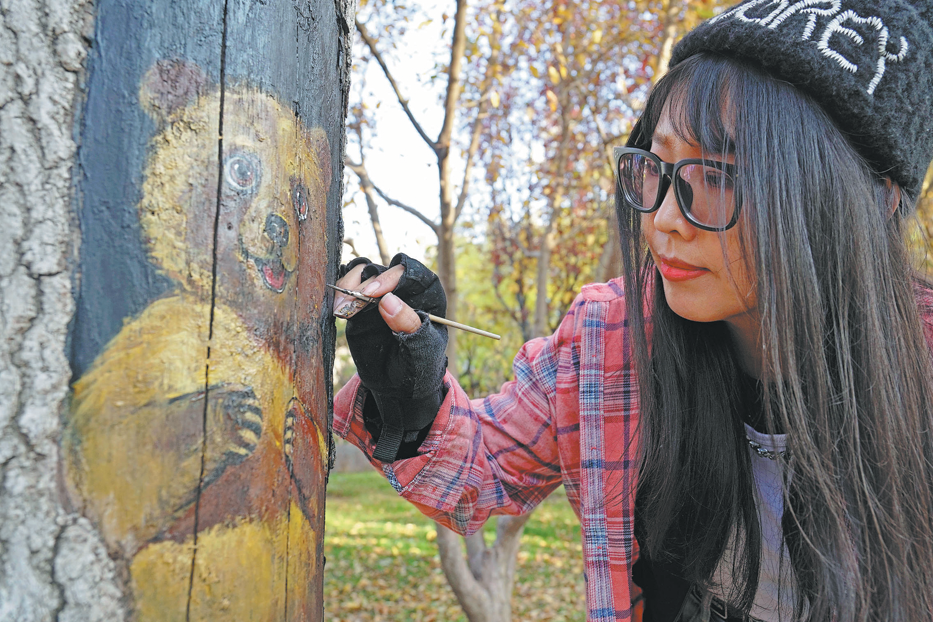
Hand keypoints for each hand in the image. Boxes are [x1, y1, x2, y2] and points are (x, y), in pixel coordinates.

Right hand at [333, 254, 447, 461]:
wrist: (398, 384)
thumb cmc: (418, 365)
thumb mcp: (420, 350)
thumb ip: (408, 324)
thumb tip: (388, 300)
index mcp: (427, 294)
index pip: (411, 272)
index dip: (392, 278)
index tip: (374, 293)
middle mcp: (403, 289)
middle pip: (383, 269)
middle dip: (366, 281)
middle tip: (355, 300)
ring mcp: (380, 295)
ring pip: (363, 273)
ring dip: (350, 285)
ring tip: (342, 309)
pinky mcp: (360, 303)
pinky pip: (348, 287)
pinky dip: (340, 292)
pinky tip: (339, 309)